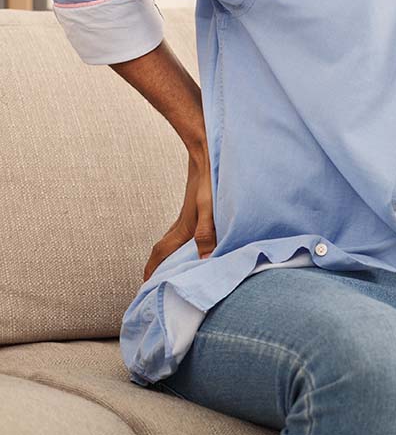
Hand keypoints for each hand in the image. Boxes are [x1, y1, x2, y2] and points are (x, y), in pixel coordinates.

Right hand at [142, 137, 216, 281]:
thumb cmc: (210, 177)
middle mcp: (182, 222)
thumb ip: (208, 232)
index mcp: (184, 227)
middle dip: (158, 266)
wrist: (206, 148)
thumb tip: (204, 259)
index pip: (162, 253)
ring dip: (170, 254)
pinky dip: (182, 241)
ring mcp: (187, 214)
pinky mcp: (195, 206)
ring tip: (174, 267)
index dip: (153, 270)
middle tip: (156, 281)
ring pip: (173, 238)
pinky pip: (183, 229)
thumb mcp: (211, 207)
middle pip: (164, 249)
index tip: (145, 286)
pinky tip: (195, 240)